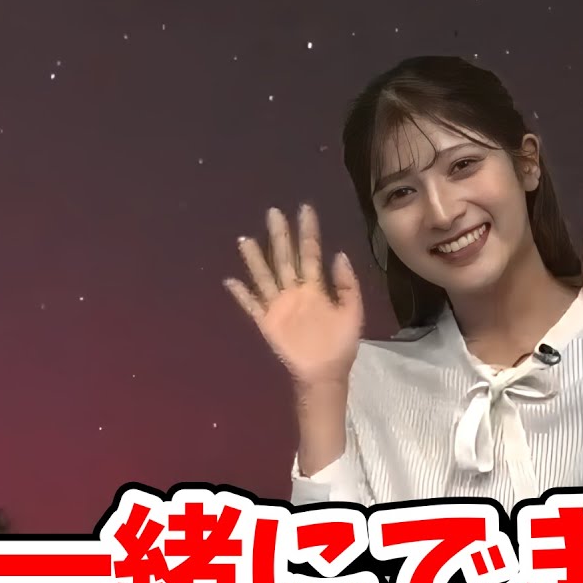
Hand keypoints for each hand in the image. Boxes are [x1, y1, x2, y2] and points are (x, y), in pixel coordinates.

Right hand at [224, 205, 363, 387]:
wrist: (326, 373)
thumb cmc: (342, 343)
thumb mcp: (353, 311)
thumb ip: (347, 284)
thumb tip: (339, 253)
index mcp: (317, 287)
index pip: (311, 253)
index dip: (308, 232)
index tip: (304, 208)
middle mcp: (295, 291)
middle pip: (285, 258)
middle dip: (280, 236)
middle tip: (273, 212)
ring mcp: (279, 305)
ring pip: (265, 276)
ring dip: (255, 259)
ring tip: (245, 239)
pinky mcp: (267, 322)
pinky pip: (251, 305)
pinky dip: (241, 294)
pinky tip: (230, 280)